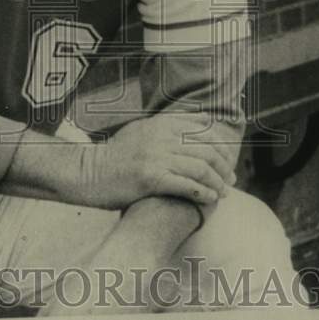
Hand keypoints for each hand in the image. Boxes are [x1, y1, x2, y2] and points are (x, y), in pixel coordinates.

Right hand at [78, 114, 236, 209]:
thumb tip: (203, 119)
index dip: (221, 145)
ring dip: (217, 183)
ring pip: (200, 168)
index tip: (227, 160)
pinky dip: (203, 193)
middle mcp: (160, 136)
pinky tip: (209, 200)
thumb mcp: (141, 130)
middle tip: (230, 180)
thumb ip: (169, 124)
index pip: (204, 129)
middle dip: (224, 166)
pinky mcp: (150, 178)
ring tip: (223, 193)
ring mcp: (155, 156)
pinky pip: (187, 185)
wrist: (88, 174)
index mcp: (160, 123)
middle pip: (206, 149)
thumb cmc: (117, 156)